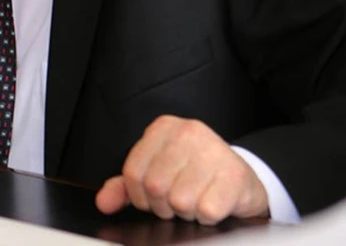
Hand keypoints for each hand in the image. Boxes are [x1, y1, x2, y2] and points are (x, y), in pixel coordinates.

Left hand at [95, 115, 268, 224]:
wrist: (242, 178)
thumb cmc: (194, 175)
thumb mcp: (157, 172)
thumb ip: (126, 186)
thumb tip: (103, 202)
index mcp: (163, 128)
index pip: (133, 172)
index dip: (139, 196)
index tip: (152, 198)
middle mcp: (188, 132)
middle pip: (155, 187)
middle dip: (163, 206)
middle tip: (177, 202)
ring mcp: (213, 151)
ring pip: (180, 201)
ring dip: (186, 213)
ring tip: (196, 201)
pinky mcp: (234, 174)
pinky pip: (206, 210)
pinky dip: (206, 217)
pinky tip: (212, 205)